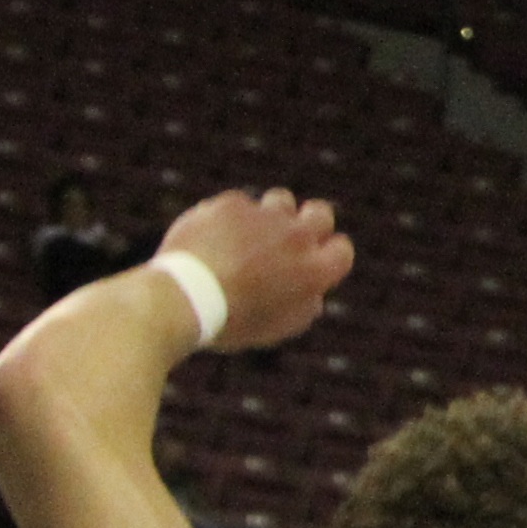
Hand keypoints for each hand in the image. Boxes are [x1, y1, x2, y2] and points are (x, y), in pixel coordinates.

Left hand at [156, 190, 354, 353]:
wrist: (184, 298)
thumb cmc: (231, 322)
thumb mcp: (277, 327)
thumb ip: (304, 307)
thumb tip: (315, 295)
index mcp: (315, 271)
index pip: (342, 249)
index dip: (329, 255)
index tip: (315, 262)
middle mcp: (297, 237)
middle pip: (321, 212)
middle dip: (311, 221)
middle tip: (292, 237)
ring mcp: (264, 217)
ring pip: (281, 200)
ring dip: (273, 214)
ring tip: (251, 235)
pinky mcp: (232, 205)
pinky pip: (239, 205)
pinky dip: (230, 220)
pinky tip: (213, 240)